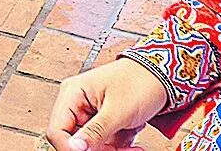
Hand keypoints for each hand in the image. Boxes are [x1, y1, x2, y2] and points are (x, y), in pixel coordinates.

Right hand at [47, 59, 170, 150]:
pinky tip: (133, 146)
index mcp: (73, 94)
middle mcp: (77, 104)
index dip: (69, 147)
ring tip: (132, 149)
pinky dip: (117, 149)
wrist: (163, 76)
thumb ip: (95, 131)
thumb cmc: (140, 82)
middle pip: (73, 141)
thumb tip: (75, 148)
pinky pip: (103, 145)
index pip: (57, 130)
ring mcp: (91, 115)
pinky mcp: (104, 123)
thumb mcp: (118, 110)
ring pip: (90, 146)